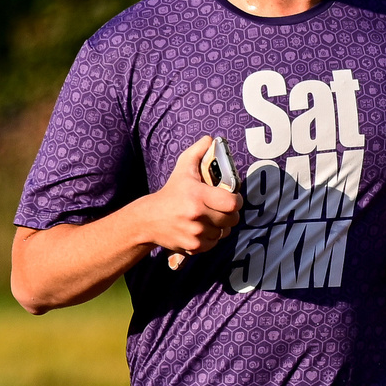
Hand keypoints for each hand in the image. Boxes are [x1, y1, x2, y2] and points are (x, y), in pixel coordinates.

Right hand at [147, 136, 242, 268]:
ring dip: (220, 227)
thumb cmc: (171, 192)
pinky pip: (214, 243)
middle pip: (232, 219)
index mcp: (198, 195)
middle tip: (222, 209)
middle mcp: (197, 215)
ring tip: (210, 218)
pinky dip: (211, 238)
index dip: (237, 201)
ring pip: (224, 232)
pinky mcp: (193, 247)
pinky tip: (202, 229)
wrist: (149, 219)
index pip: (233, 203)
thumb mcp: (182, 169)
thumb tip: (209, 139)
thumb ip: (197, 152)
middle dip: (230, 214)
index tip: (232, 199)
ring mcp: (195, 233)